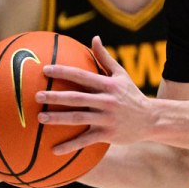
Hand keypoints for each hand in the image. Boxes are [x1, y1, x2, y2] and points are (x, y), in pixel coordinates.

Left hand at [35, 36, 155, 151]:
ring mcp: (107, 119)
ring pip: (79, 119)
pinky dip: (70, 146)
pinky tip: (53, 150)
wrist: (151, 119)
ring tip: (40, 118)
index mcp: (108, 85)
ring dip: (58, 119)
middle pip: (77, 98)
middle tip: (37, 96)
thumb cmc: (131, 95)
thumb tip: (94, 38)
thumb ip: (105, 58)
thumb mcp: (121, 75)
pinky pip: (86, 140)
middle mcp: (107, 101)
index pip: (83, 76)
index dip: (64, 72)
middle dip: (56, 97)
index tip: (45, 70)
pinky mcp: (107, 134)